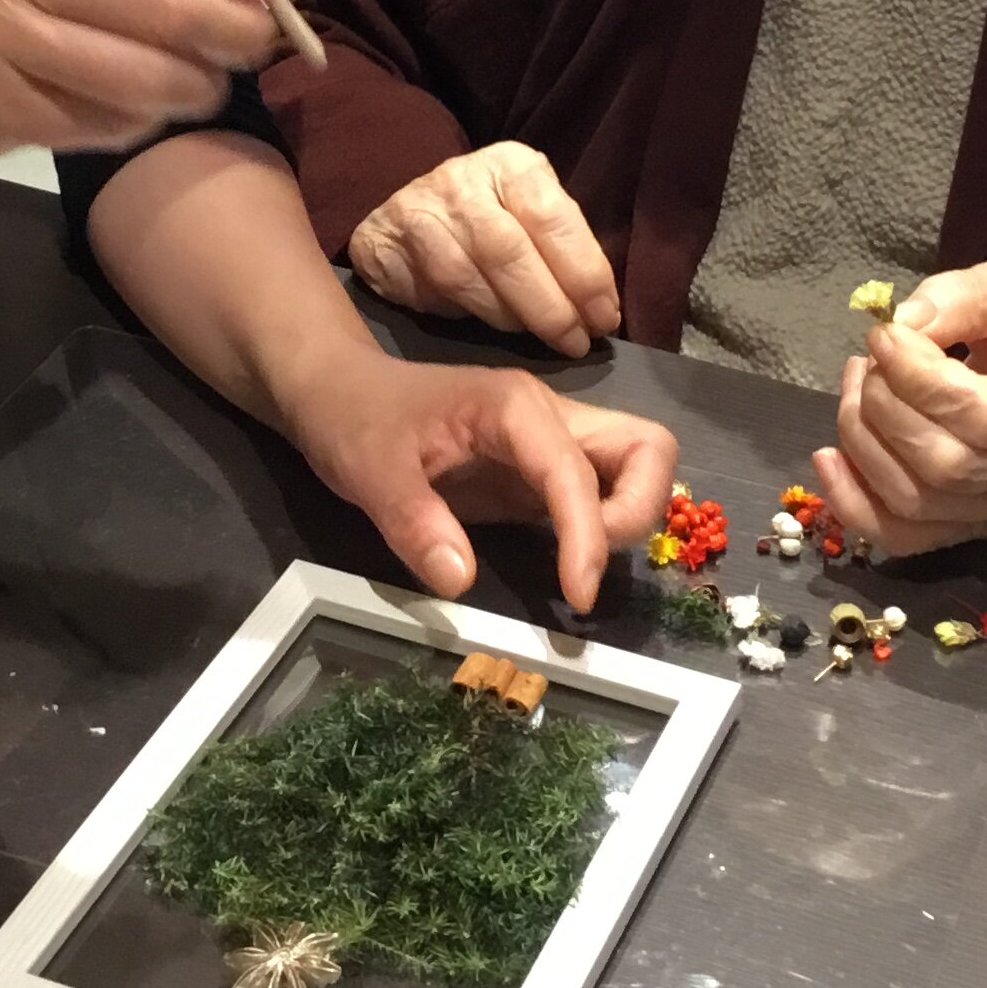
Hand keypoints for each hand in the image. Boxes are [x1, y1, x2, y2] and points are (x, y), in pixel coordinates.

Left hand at [285, 351, 675, 610]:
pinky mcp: (540, 471)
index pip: (577, 472)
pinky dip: (601, 528)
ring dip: (627, 518)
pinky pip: (600, 493)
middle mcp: (549, 417)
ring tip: (577, 567)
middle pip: (648, 447)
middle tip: (588, 567)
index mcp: (514, 408)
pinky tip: (566, 563)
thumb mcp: (368, 471)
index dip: (588, 535)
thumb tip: (461, 582)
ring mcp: (550, 442)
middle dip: (638, 510)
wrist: (338, 391)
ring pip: (636, 465)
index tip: (577, 596)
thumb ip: (414, 523)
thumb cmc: (354, 420)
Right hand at [347, 142, 621, 356]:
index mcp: (511, 165)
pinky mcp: (383, 242)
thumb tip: (602, 310)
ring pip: (468, 277)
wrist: (410, 217)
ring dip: (511, 317)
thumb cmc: (492, 220)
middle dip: (550, 306)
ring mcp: (418, 209)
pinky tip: (489, 326)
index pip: (553, 217)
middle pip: (509, 250)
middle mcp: (463, 179)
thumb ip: (563, 248)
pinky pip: (432, 292)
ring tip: (538, 339)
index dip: (584, 274)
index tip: (605, 318)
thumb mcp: (533, 215)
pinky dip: (468, 315)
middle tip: (576, 342)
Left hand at [810, 262, 986, 555]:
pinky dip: (856, 503)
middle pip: (944, 464)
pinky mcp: (983, 526)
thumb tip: (901, 323)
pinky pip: (909, 536)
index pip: (983, 415)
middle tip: (868, 361)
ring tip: (858, 387)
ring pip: (918, 502)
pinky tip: (831, 458)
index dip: (917, 378)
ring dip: (863, 443)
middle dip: (883, 408)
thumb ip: (965, 297)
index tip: (884, 336)